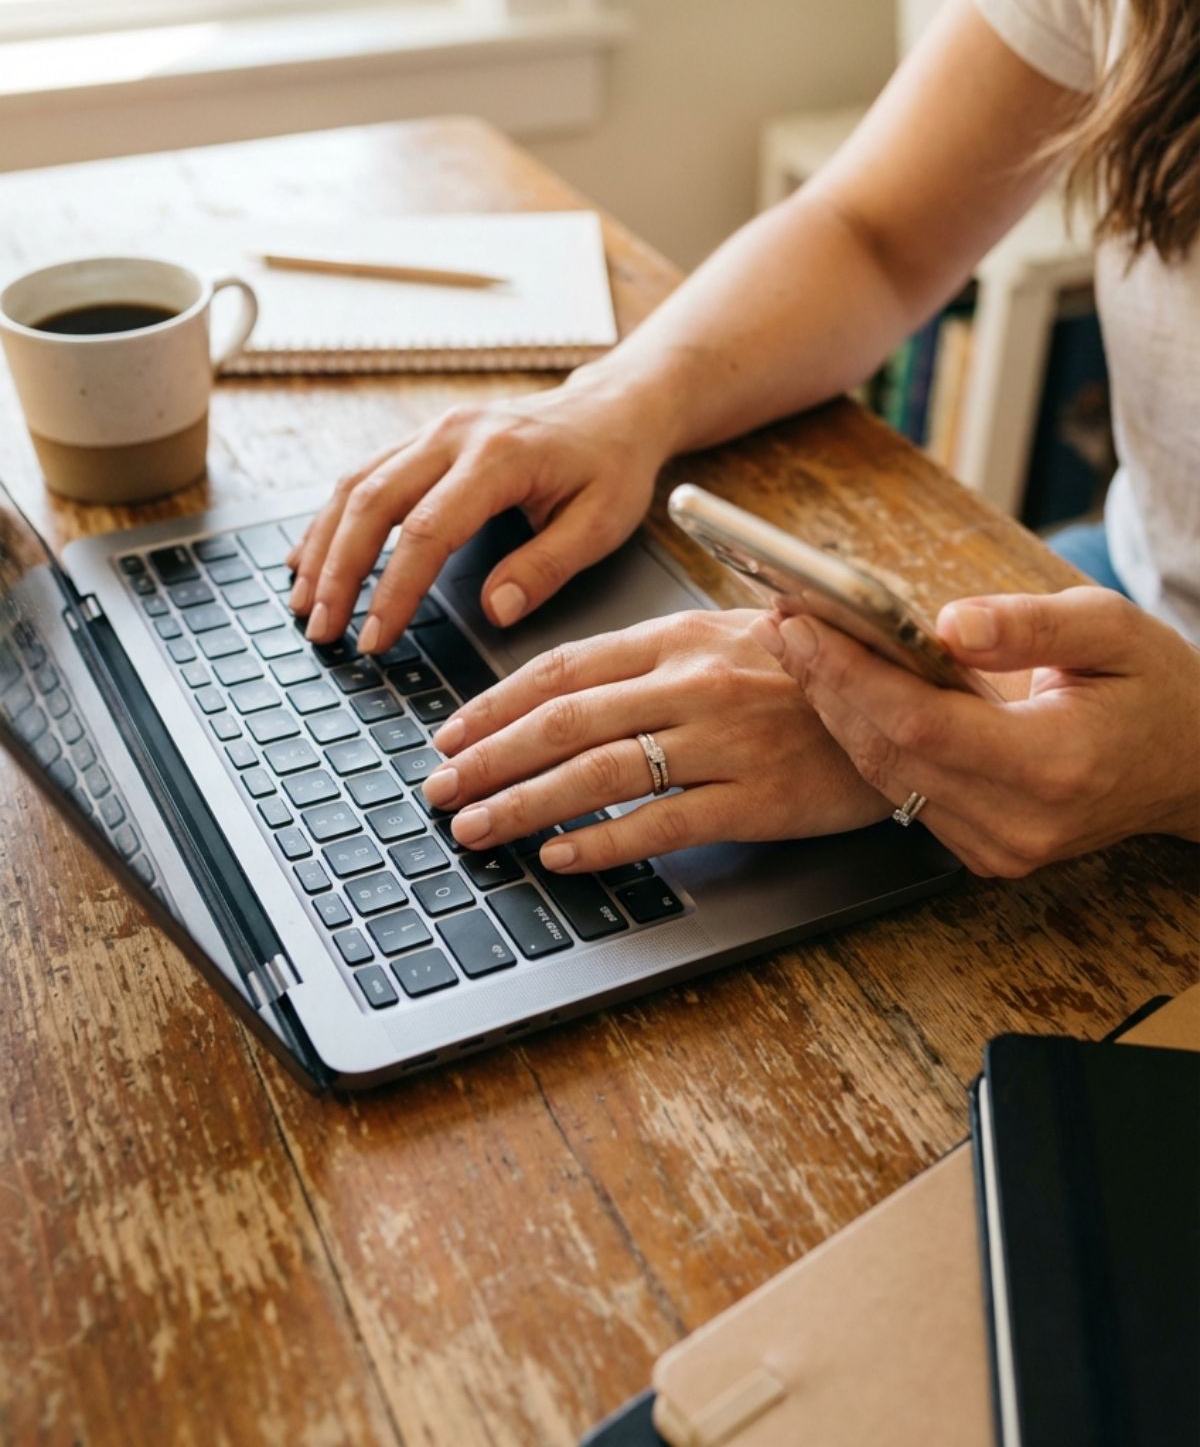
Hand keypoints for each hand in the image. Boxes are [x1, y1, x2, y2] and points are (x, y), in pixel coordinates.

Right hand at [286, 376, 668, 649]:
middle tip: (322, 630)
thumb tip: (493, 611)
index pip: (427, 531)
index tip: (374, 639)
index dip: (393, 590)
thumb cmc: (611, 466)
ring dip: (323, 546)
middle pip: (371, 503)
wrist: (614, 407)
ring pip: (356, 485)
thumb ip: (546, 568)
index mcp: (499, 457)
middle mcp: (454, 435)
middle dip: (339, 572)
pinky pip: (364, 475)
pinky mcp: (425, 438)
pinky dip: (332, 519)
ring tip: (305, 604)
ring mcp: (433, 430)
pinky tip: (312, 557)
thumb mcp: (601, 523)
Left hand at [418, 609, 887, 873]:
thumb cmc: (821, 672)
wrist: (917, 704)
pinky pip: (662, 824)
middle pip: (564, 723)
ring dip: (523, 804)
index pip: (564, 668)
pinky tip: (559, 857)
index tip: (450, 733)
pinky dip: (602, 843)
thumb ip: (660, 654)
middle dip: (486, 759)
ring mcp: (725, 742)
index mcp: (682, 636)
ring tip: (475, 828)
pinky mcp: (757, 799)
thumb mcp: (739, 635)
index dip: (495, 705)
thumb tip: (570, 686)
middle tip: (437, 790)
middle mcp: (695, 684)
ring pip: (598, 775)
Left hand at [752, 588, 1199, 876]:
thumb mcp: (1111, 629)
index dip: (852, 674)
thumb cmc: (1155, 688)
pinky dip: (868, 739)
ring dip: (835, 711)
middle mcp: (1021, 822)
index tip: (803, 622)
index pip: (923, 724)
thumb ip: (1027, 625)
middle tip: (782, 621)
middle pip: (891, 754)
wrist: (1193, 765)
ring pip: (887, 779)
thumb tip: (947, 623)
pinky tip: (842, 689)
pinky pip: (906, 794)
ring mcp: (1000, 848)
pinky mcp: (985, 852)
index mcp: (1056, 766)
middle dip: (827, 684)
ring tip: (799, 645)